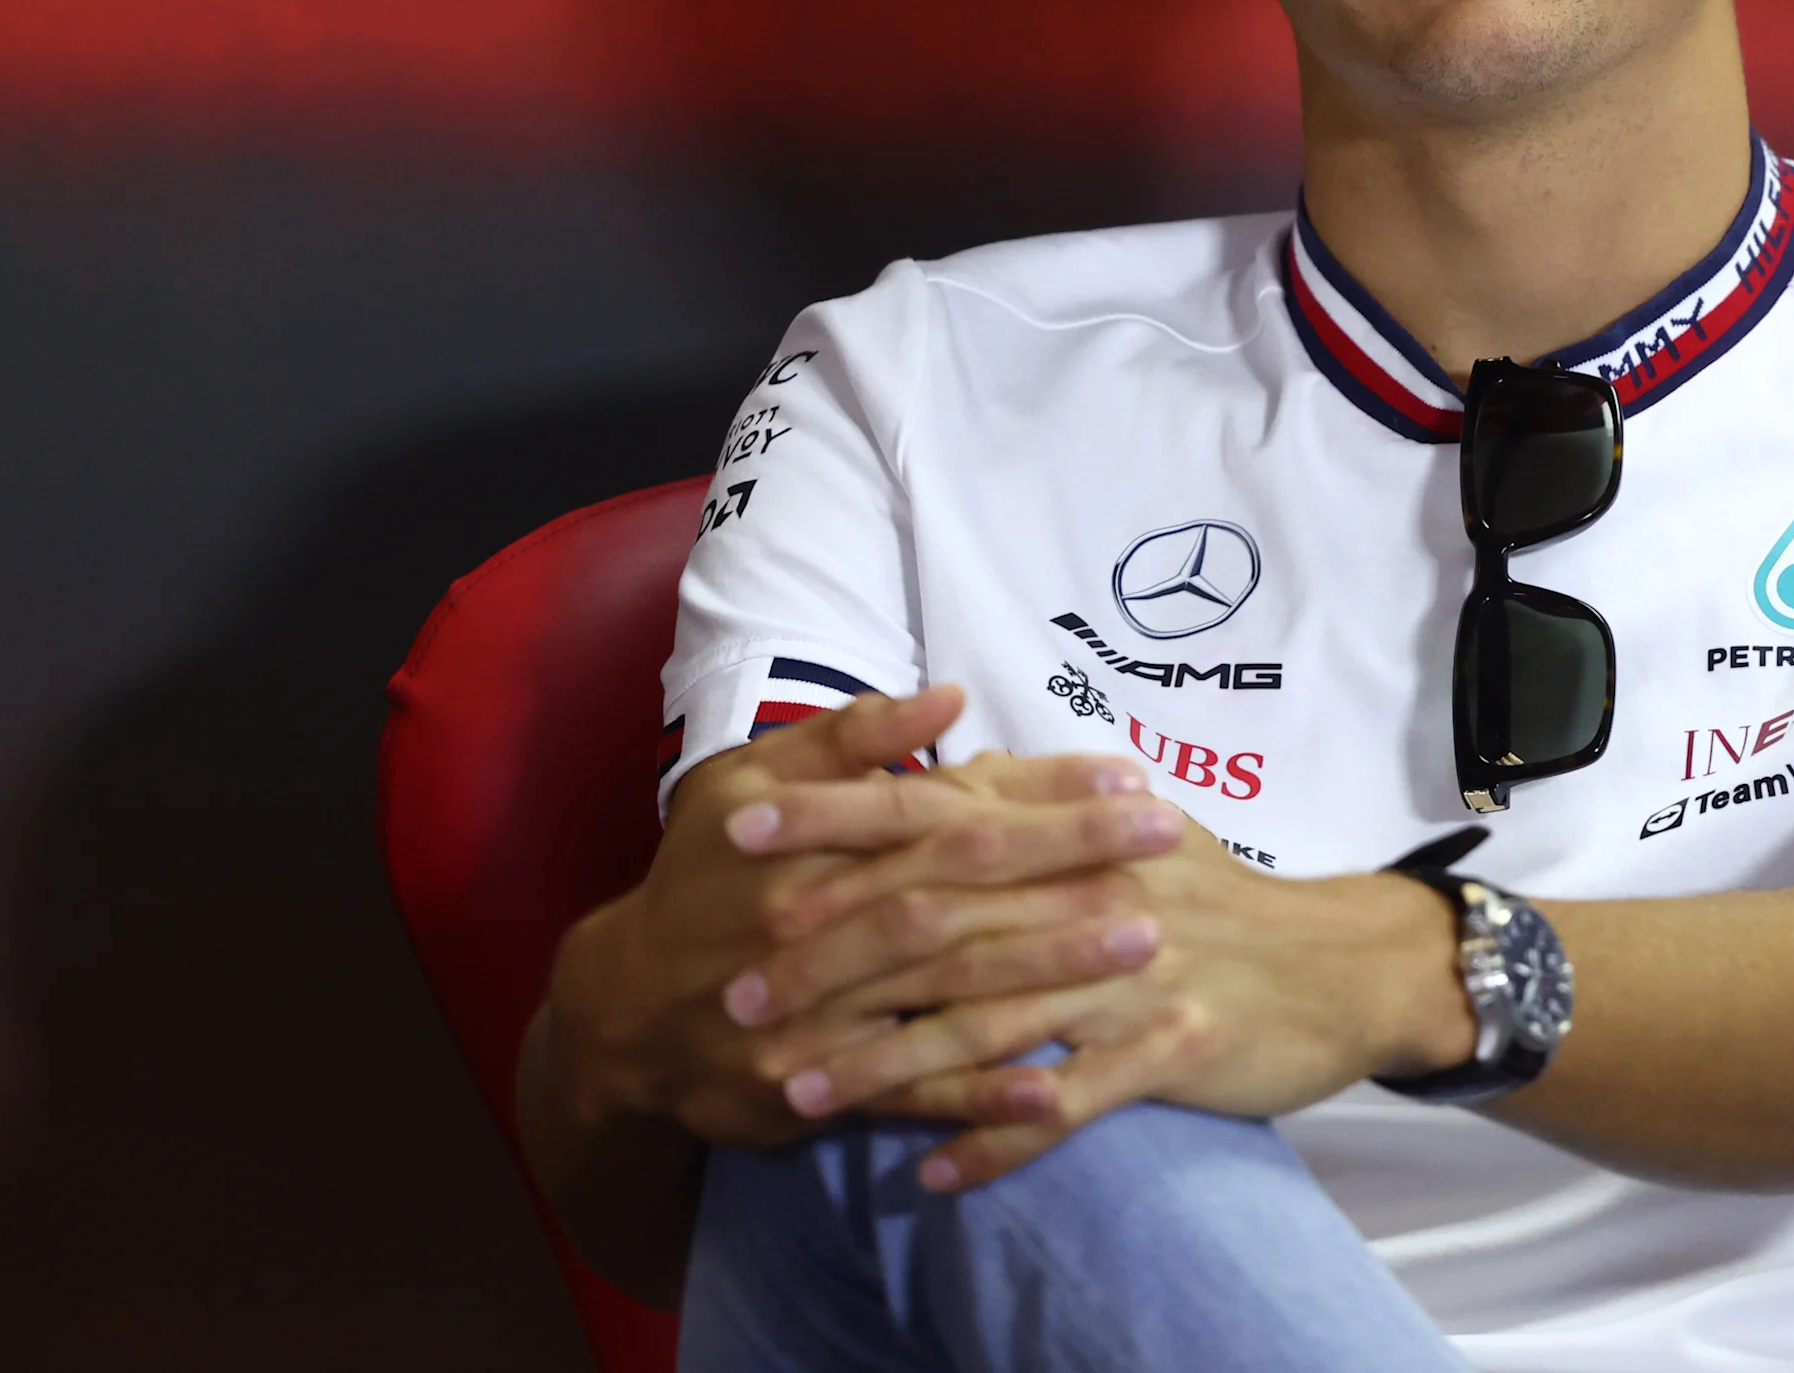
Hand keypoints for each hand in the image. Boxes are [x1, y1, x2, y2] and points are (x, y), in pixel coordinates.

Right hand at [540, 686, 1187, 1145]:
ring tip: (1146, 945)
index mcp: (817, 846)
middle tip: (1172, 843)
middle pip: (966, 892)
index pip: (952, 812)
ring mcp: (826, 1014)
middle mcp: (825, 924)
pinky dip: (984, 1096)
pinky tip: (1061, 1092)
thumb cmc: (702, 878)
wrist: (621, 1012)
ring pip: (951, 990)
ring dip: (1052, 970)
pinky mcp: (823, 1089)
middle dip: (1073, 866)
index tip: (1132, 776)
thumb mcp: (747, 785)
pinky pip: (914, 1094)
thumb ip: (848, 740)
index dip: (1045, 795)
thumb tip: (948, 697)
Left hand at [729, 798, 1477, 1187]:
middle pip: (936, 918)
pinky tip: (928, 1170)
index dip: (831, 813)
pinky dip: (993, 1139)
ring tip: (798, 1093)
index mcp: (1070, 828)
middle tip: (735, 993)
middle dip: (827, 955)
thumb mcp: (1130, 825)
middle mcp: (1089, 889)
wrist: (1340, 964)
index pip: (929, 808)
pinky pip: (1066, 1104)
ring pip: (985, 1020)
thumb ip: (1032, 799)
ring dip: (884, 1060)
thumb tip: (943, 765)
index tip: (734, 826)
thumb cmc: (1218, 897)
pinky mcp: (1167, 1047)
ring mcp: (1128, 971)